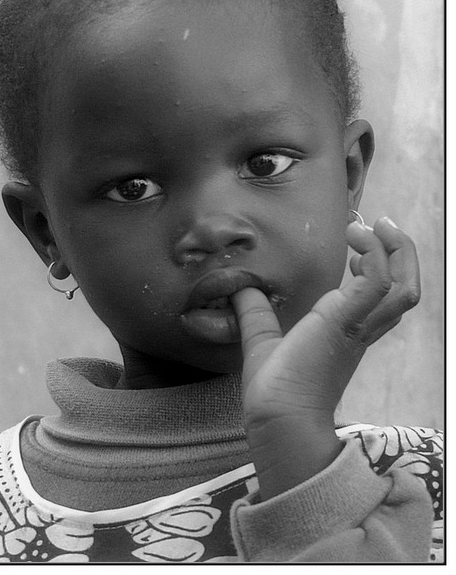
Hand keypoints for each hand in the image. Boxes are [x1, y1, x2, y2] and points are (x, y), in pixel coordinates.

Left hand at [231, 217, 419, 497]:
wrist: (277, 417)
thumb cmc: (274, 391)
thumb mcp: (262, 340)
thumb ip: (254, 313)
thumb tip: (239, 289)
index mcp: (347, 333)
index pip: (381, 298)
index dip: (379, 267)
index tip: (359, 244)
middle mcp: (361, 329)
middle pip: (404, 289)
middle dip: (400, 253)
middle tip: (382, 225)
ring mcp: (358, 325)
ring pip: (404, 286)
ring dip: (396, 250)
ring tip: (373, 226)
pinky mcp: (346, 320)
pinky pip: (379, 282)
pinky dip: (375, 255)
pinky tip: (355, 239)